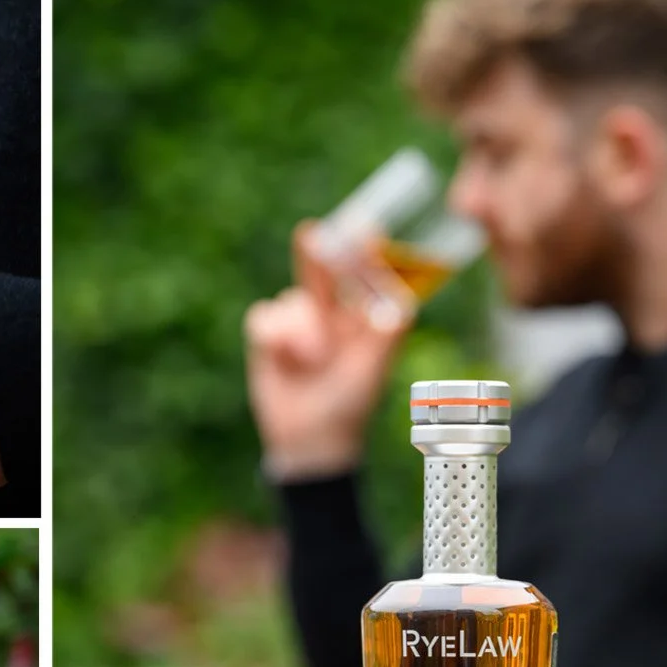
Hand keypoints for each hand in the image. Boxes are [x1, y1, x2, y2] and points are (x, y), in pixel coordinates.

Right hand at [244, 221, 411, 480]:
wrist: (306, 438)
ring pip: (291, 301)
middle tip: (312, 232)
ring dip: (298, 329)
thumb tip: (401, 301)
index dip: (363, 251)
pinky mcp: (268, 336)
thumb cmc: (348, 406)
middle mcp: (330, 316)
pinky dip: (272, 337)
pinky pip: (264, 316)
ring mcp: (298, 324)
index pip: (363, 275)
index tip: (364, 229)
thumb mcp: (374, 371)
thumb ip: (388, 335)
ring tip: (308, 361)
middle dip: (318, 253)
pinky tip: (280, 360)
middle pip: (324, 273)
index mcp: (361, 319)